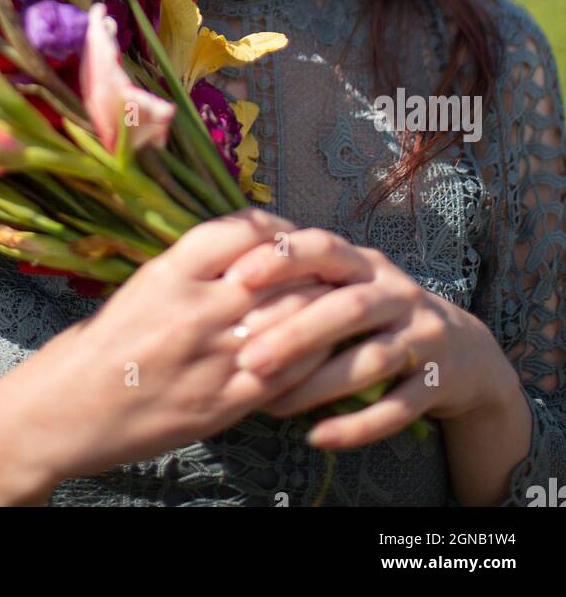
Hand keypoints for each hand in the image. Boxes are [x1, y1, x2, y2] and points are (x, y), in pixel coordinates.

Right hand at [0, 207, 331, 494]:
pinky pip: (288, 375)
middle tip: (331, 270)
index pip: (244, 229)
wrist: (64, 411)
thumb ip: (196, 267)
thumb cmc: (100, 344)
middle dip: (313, 270)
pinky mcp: (223, 404)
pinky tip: (315, 354)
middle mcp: (195, 309)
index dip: (279, 228)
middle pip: (281, 274)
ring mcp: (212, 358)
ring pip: (294, 321)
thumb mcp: (142, 285)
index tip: (292, 236)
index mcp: (170, 271)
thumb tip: (255, 251)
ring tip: (334, 308)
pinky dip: (310, 361)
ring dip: (321, 313)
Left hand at [223, 226, 514, 448]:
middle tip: (247, 359)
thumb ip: (302, 278)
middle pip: (349, 307)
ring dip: (320, 384)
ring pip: (373, 360)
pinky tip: (318, 437)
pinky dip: (358, 425)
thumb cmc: (378, 314)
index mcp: (366, 263)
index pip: (324, 247)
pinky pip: (399, 407)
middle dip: (297, 333)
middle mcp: (398, 293)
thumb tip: (221, 282)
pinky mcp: (438, 382)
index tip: (237, 277)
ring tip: (273, 406)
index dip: (282, 259)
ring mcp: (423, 336)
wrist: (462, 352)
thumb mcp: (348, 283)